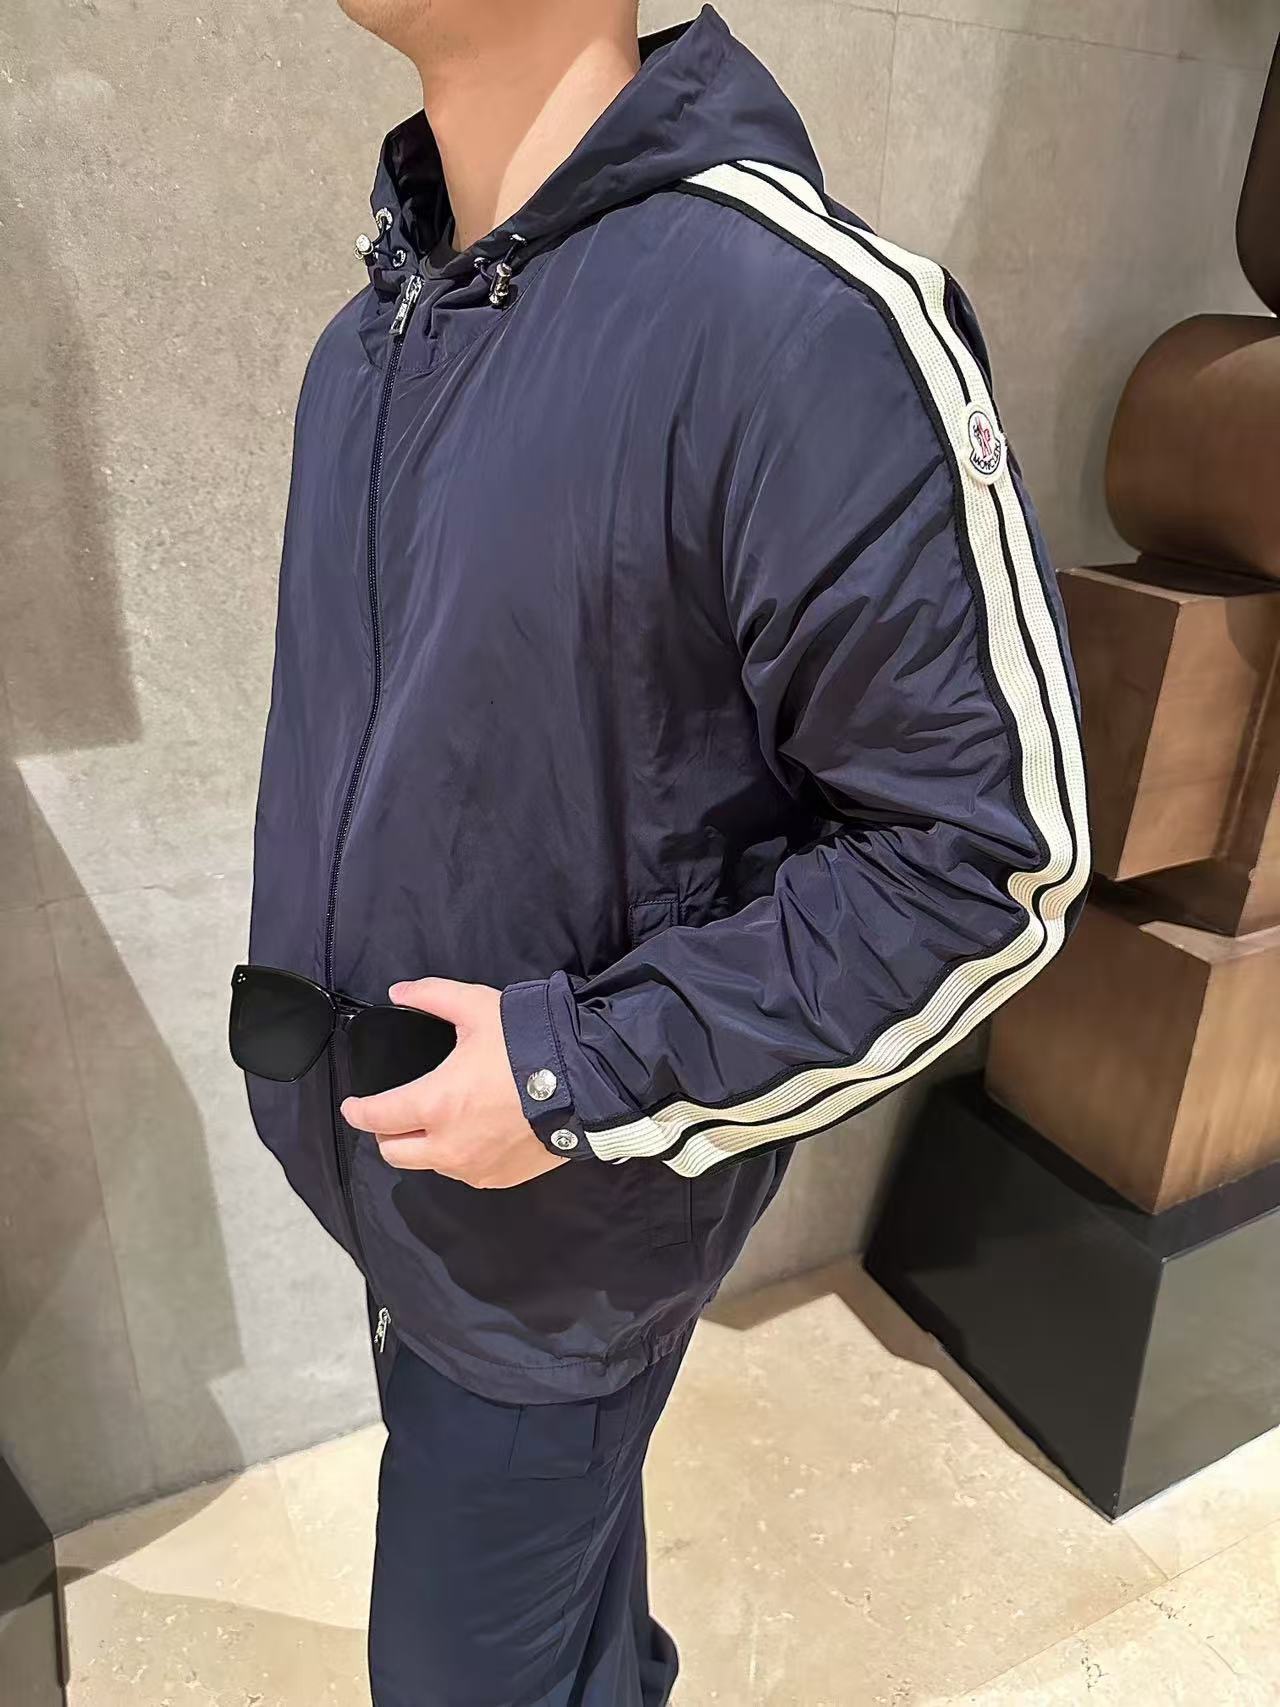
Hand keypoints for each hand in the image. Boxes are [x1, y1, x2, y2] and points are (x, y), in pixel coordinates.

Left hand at [339, 979, 567, 1188]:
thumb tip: (400, 992)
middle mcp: (447, 1146)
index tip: (353, 1106)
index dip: (357, 1111)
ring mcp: (475, 1168)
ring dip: (426, 1146)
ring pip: (430, 1165)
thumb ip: (432, 997)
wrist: (586, 1081)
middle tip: (394, 1115)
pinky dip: (460, 1156)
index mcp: (433, 1105)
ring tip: (442, 1121)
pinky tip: (474, 1134)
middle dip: (387, 1134)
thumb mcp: (476, 1007)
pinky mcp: (500, 1178)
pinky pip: (466, 1172)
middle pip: (395, 1153)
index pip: (377, 1118)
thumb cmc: (527, 1044)